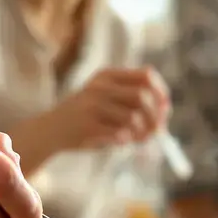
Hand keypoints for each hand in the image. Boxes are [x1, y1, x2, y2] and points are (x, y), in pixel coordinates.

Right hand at [41, 67, 169, 151]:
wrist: (51, 130)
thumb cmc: (88, 117)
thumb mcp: (107, 98)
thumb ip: (133, 100)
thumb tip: (165, 110)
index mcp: (108, 76)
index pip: (146, 76)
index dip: (161, 92)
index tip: (165, 110)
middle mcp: (100, 86)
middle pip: (142, 96)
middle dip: (155, 117)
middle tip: (157, 131)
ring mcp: (92, 105)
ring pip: (133, 117)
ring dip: (143, 132)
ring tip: (139, 139)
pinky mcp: (87, 125)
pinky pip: (119, 133)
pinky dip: (128, 140)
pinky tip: (124, 141)